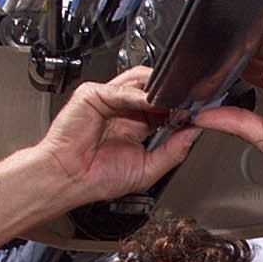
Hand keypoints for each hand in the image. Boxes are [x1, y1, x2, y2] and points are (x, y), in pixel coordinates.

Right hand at [39, 65, 202, 208]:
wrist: (67, 180)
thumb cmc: (96, 178)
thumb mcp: (148, 168)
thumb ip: (173, 151)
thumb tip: (194, 134)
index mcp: (135, 125)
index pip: (163, 107)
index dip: (178, 108)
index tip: (195, 112)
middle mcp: (122, 110)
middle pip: (152, 89)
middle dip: (170, 96)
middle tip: (187, 104)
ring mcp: (107, 99)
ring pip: (138, 81)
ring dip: (157, 91)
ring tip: (172, 102)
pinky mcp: (92, 94)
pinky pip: (120, 89)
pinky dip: (137, 95)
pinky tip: (150, 103)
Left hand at [192, 39, 262, 195]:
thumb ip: (236, 122)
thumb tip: (204, 116)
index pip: (252, 65)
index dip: (227, 64)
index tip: (199, 66)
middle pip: (257, 52)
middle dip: (229, 54)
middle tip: (197, 55)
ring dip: (240, 49)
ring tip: (211, 50)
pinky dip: (260, 53)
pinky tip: (239, 52)